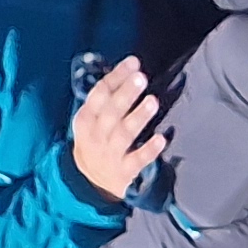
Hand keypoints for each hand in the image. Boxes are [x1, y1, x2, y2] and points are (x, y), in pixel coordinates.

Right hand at [68, 56, 169, 203]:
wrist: (89, 184)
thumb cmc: (96, 142)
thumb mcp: (91, 122)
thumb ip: (106, 99)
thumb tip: (129, 69)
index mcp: (85, 120)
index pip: (98, 95)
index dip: (116, 77)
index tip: (133, 62)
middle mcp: (95, 136)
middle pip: (110, 113)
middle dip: (125, 94)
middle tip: (141, 78)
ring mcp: (109, 154)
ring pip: (123, 134)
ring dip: (138, 117)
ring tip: (153, 101)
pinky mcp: (123, 172)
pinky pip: (136, 160)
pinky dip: (148, 150)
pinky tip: (161, 138)